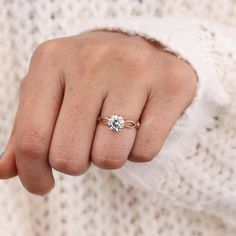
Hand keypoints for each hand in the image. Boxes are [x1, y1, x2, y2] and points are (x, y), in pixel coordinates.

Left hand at [0, 30, 196, 194]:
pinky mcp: (172, 84)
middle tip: (87, 144)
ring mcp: (136, 69)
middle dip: (76, 162)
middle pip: (69, 155)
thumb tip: (3, 171)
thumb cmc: (91, 77)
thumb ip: (27, 131)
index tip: (43, 184)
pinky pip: (145, 151)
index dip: (33, 174)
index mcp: (52, 60)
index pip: (31, 139)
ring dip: (108, 156)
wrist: (140, 50)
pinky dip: (137, 151)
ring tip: (112, 132)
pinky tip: (139, 126)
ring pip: (110, 156)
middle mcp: (93, 59)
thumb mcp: (53, 94)